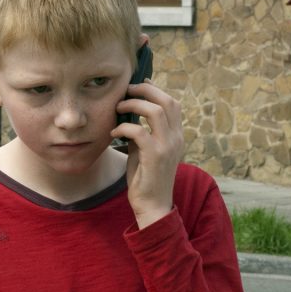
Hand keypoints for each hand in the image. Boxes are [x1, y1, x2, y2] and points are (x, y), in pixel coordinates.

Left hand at [112, 79, 183, 228]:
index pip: (172, 103)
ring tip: (118, 108)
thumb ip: (143, 134)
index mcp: (176, 136)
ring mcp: (168, 147)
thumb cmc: (146, 179)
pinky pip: (138, 131)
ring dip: (134, 105)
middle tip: (126, 90)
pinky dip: (123, 128)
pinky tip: (114, 133)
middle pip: (167, 101)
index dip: (155, 90)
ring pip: (155, 111)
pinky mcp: (155, 157)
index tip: (138, 86)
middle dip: (145, 91)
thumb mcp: (146, 151)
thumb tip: (129, 116)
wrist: (152, 206)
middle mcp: (176, 138)